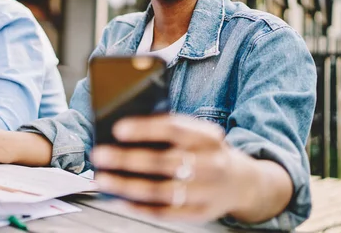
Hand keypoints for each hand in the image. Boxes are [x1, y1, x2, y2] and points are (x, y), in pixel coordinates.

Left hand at [90, 114, 254, 222]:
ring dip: (128, 187)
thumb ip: (166, 129)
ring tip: (103, 179)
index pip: (175, 128)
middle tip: (100, 155)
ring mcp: (208, 191)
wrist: (240, 181)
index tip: (118, 128)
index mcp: (208, 136)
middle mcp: (211, 163)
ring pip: (162, 191)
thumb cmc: (203, 151)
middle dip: (128, 159)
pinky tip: (119, 198)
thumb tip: (122, 134)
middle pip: (165, 162)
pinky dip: (139, 207)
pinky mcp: (201, 213)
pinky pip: (165, 212)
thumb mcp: (195, 133)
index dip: (145, 129)